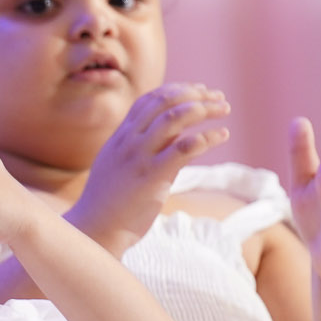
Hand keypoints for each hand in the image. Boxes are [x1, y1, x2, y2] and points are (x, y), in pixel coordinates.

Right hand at [64, 83, 230, 248]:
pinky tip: (222, 135)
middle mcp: (128, 141)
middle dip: (195, 94)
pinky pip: (184, 148)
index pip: (150, 99)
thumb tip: (175, 137)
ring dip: (204, 109)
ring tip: (224, 110)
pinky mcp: (152, 177)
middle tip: (219, 98)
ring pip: (175, 118)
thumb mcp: (120, 165)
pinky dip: (207, 137)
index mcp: (120, 136)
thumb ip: (143, 148)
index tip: (199, 91)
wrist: (96, 230)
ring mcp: (139, 157)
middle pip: (165, 102)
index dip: (178, 90)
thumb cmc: (110, 203)